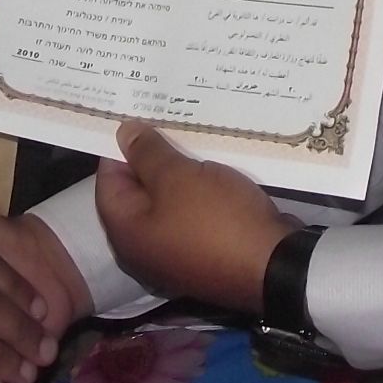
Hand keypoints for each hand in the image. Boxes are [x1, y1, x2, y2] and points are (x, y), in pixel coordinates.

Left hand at [95, 121, 295, 312]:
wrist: (273, 267)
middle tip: (167, 120)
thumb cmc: (216, 220)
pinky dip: (198, 192)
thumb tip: (123, 132)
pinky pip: (192, 215)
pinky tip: (213, 168)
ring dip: (178, 173)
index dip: (121, 146)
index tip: (139, 116)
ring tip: (191, 137)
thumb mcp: (177, 177)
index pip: (108, 180)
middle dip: (152, 157)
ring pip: (168, 202)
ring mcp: (175, 254)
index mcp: (126, 232)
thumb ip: (147, 153)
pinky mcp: (204, 253)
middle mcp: (144, 248)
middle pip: (138, 193)